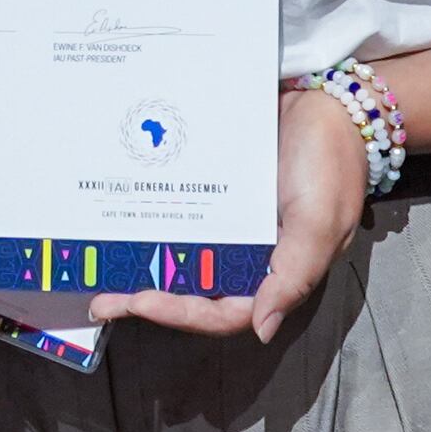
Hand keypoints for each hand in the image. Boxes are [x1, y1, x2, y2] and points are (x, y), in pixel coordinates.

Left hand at [97, 80, 369, 346]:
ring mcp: (228, 225)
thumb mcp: (320, 223)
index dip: (180, 313)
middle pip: (192, 292)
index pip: (222, 311)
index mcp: (272, 273)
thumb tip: (263, 329)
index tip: (140, 301)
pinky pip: (178, 214)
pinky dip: (152, 222)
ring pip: (179, 256)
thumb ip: (292, 275)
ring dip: (141, 266)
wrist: (331, 101)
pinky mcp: (214, 194)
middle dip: (147, 299)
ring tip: (98, 270)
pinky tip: (120, 222)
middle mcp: (246, 256)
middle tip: (103, 301)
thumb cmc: (332, 163)